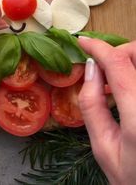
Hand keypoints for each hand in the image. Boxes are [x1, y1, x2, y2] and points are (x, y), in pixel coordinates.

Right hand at [78, 36, 135, 184]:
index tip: (83, 43)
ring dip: (129, 60)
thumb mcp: (103, 148)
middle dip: (119, 52)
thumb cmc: (133, 179)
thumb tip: (89, 69)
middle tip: (103, 68)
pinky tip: (128, 88)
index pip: (118, 64)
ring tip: (115, 81)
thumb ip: (92, 106)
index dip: (97, 48)